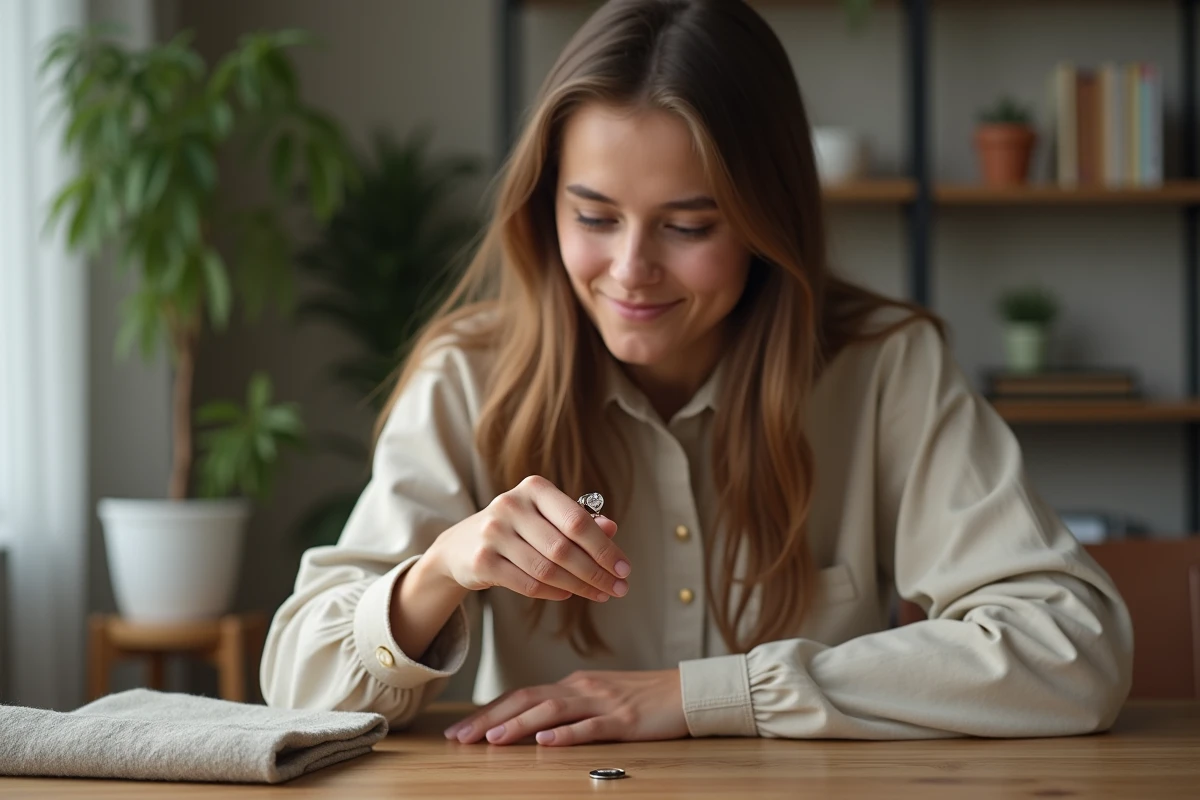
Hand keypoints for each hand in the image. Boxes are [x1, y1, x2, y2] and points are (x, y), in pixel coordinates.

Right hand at [425, 475, 630, 603]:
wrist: (461, 546)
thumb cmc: (517, 528)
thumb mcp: (547, 517)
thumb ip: (579, 520)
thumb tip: (612, 528)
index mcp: (533, 488)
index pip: (577, 520)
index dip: (604, 547)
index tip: (625, 568)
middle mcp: (510, 505)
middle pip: (564, 548)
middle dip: (596, 572)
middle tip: (618, 588)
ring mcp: (492, 533)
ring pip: (547, 569)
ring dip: (579, 586)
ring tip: (599, 594)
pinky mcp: (482, 561)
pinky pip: (528, 584)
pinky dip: (554, 592)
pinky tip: (569, 594)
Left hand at [444, 669, 689, 745]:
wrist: (686, 692)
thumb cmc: (643, 699)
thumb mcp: (600, 698)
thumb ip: (570, 707)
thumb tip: (536, 724)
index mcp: (574, 685)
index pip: (523, 695)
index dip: (490, 711)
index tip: (461, 730)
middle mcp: (582, 689)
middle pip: (527, 700)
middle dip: (490, 718)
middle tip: (459, 737)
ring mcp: (602, 703)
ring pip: (552, 711)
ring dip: (519, 725)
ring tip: (493, 739)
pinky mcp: (624, 720)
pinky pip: (591, 727)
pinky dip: (567, 735)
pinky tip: (547, 743)